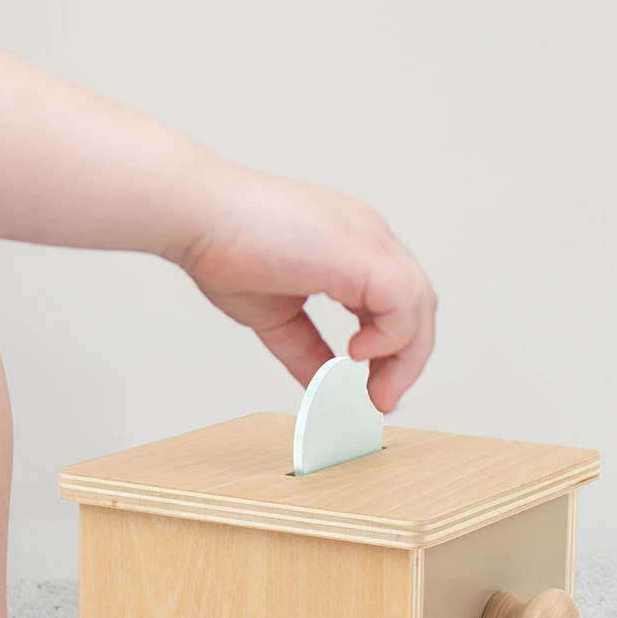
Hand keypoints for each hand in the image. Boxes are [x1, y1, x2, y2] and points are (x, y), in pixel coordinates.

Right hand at [180, 164, 436, 412]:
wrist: (198, 215)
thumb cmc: (222, 245)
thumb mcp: (277, 315)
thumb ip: (307, 351)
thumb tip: (325, 387)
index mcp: (349, 245)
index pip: (393, 300)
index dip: (390, 348)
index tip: (372, 388)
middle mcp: (367, 237)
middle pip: (415, 304)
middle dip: (404, 361)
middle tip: (380, 402)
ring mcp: (368, 240)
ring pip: (419, 303)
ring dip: (404, 358)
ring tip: (376, 393)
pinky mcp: (362, 253)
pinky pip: (404, 302)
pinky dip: (391, 338)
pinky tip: (358, 355)